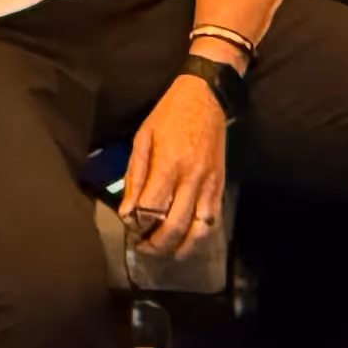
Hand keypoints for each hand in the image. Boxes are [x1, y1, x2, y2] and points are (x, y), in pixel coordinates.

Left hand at [117, 76, 230, 258]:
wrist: (206, 96)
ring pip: (198, 230)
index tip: (130, 229)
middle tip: (143, 248)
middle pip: (174, 226)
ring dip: (180, 247)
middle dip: (156, 244)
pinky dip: (199, 236)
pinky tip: (186, 241)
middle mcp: (191, 178)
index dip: (138, 226)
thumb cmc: (169, 114)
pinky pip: (212, 220)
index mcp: (168, 164)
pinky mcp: (220, 185)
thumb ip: (135, 176)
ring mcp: (209, 184)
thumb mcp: (143, 138)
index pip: (152, 208)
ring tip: (165, 252)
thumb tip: (128, 212)